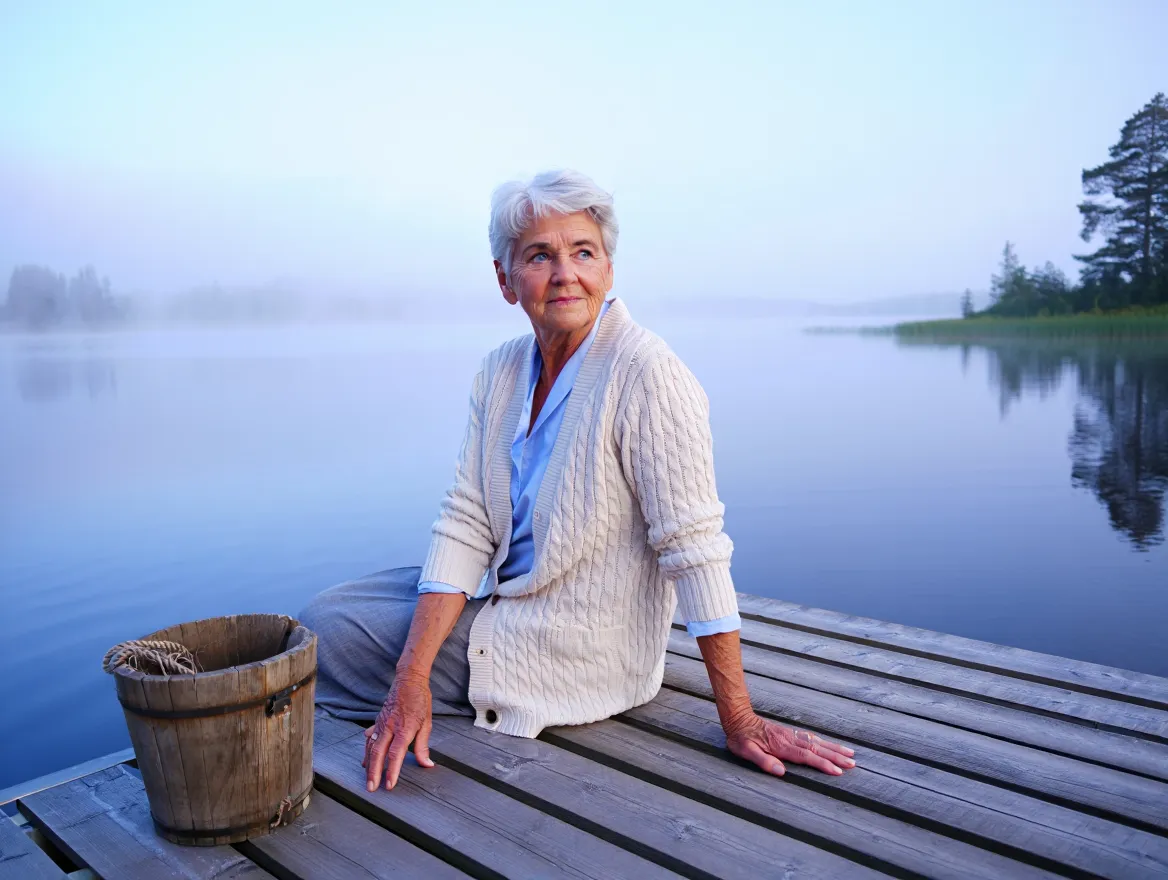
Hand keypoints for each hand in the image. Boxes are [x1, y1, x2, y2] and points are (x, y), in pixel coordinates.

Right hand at [362, 669, 434, 790]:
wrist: (409, 680)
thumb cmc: (420, 701)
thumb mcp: (427, 723)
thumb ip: (423, 746)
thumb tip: (427, 764)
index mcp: (405, 728)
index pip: (396, 754)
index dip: (392, 771)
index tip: (389, 785)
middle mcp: (390, 726)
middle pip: (379, 753)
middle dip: (374, 772)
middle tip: (372, 788)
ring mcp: (381, 723)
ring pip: (371, 747)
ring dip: (369, 764)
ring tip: (368, 779)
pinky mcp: (377, 720)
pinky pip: (369, 738)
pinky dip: (366, 750)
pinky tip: (365, 760)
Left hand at [724, 711, 855, 776]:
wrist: (739, 719)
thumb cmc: (741, 739)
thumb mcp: (746, 752)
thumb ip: (763, 761)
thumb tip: (781, 772)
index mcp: (782, 746)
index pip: (807, 757)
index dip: (823, 764)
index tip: (838, 771)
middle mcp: (790, 739)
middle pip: (817, 749)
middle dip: (836, 757)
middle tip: (853, 764)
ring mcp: (792, 735)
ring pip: (817, 742)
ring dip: (834, 748)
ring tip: (850, 754)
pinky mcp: (791, 733)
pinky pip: (812, 737)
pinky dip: (824, 742)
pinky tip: (831, 746)